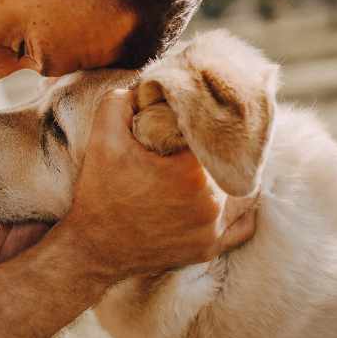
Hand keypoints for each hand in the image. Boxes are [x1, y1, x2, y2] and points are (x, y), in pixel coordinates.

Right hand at [61, 90, 255, 283]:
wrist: (91, 249)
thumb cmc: (99, 194)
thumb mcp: (103, 138)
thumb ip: (121, 101)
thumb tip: (145, 88)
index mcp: (191, 173)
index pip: (218, 135)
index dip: (208, 122)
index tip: (196, 118)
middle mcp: (211, 204)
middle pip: (235, 162)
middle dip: (221, 149)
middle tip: (204, 140)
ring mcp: (212, 230)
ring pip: (245, 193)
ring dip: (232, 176)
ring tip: (214, 165)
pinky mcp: (208, 249)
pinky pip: (242, 226)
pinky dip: (238, 210)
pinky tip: (222, 195)